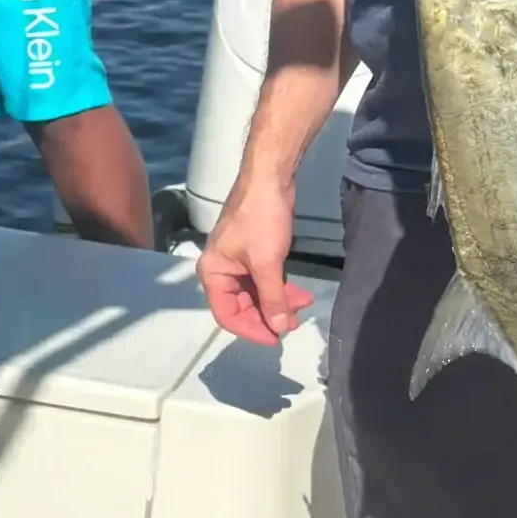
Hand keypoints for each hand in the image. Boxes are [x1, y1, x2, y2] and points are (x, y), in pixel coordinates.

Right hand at [197, 170, 314, 345]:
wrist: (270, 179)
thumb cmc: (261, 220)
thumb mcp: (267, 263)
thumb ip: (273, 299)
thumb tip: (281, 329)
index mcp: (213, 273)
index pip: (227, 315)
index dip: (252, 330)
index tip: (276, 339)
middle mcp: (221, 271)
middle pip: (243, 307)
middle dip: (270, 315)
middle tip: (295, 323)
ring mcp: (238, 262)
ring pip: (257, 294)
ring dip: (279, 302)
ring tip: (303, 307)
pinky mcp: (254, 254)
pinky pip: (265, 280)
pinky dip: (281, 289)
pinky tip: (300, 294)